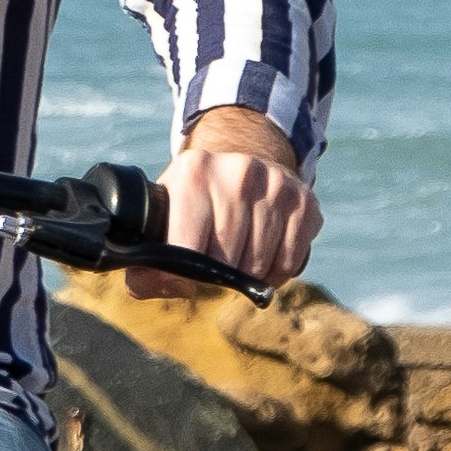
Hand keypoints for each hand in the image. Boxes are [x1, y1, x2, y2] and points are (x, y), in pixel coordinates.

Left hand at [146, 101, 313, 292]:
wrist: (242, 164)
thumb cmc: (194, 203)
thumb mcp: (163, 214)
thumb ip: (147, 258)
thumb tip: (161, 285)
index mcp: (194, 172)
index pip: (186, 247)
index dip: (182, 275)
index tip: (181, 281)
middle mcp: (238, 172)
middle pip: (226, 259)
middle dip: (216, 276)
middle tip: (212, 269)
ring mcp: (276, 184)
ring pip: (258, 263)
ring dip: (246, 277)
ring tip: (236, 263)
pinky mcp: (304, 200)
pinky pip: (288, 262)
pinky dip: (274, 274)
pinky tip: (262, 259)